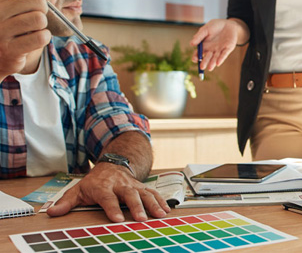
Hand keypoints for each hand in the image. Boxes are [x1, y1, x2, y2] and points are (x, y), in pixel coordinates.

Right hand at [0, 0, 53, 79]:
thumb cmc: (3, 22)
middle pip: (38, 1)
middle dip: (43, 8)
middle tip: (36, 14)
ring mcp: (0, 31)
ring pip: (40, 19)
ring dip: (41, 24)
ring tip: (31, 28)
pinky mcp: (10, 49)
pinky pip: (41, 37)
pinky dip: (43, 38)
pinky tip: (32, 39)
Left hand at [46, 163, 169, 221]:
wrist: (113, 165)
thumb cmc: (95, 182)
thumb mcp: (78, 189)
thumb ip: (66, 202)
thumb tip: (52, 213)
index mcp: (103, 186)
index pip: (108, 198)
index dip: (112, 208)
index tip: (117, 220)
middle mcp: (120, 184)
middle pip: (129, 195)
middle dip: (136, 207)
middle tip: (141, 219)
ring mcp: (133, 185)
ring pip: (144, 193)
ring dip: (153, 204)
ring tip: (159, 215)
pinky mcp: (142, 186)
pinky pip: (153, 193)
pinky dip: (161, 201)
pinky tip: (166, 210)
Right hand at [190, 19, 242, 71]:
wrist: (228, 24)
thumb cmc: (215, 26)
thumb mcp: (205, 29)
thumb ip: (199, 36)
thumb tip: (191, 44)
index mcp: (204, 46)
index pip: (199, 54)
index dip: (196, 57)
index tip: (194, 59)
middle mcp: (211, 50)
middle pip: (207, 58)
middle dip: (204, 62)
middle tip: (202, 67)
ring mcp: (219, 50)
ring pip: (215, 58)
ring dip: (212, 63)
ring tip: (210, 68)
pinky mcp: (228, 48)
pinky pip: (224, 54)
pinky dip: (221, 59)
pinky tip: (218, 63)